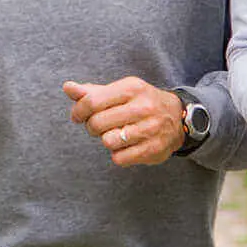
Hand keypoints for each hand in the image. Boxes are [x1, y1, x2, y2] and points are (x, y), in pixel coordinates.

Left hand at [63, 77, 184, 166]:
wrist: (178, 117)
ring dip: (107, 140)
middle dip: (93, 127)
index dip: (78, 111)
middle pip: (97, 124)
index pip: (92, 102)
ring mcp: (150, 129)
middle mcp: (143, 107)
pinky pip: (119, 158)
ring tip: (116, 135)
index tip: (78, 116)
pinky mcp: (153, 149)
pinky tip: (126, 146)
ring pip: (108, 142)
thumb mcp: (120, 91)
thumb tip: (67, 87)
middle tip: (101, 126)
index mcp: (132, 88)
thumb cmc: (141, 102)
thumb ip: (92, 91)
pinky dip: (118, 154)